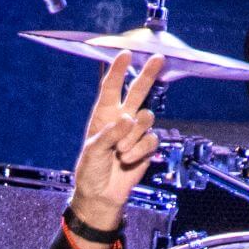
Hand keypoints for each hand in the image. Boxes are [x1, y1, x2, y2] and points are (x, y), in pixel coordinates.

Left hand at [70, 52, 163, 230]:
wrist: (101, 194)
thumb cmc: (91, 171)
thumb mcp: (93, 152)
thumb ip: (110, 134)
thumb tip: (129, 118)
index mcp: (103, 116)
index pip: (110, 89)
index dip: (118, 71)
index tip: (125, 53)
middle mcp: (121, 119)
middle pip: (138, 91)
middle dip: (147, 74)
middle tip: (158, 57)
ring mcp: (135, 132)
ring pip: (146, 118)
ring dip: (133, 136)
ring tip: (120, 152)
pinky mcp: (146, 146)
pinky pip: (151, 139)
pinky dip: (139, 150)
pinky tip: (128, 160)